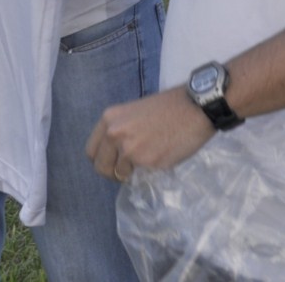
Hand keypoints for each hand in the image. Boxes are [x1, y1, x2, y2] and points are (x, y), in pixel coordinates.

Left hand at [85, 86, 213, 181]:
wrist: (193, 108)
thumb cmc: (167, 108)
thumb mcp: (133, 113)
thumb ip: (120, 131)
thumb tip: (115, 154)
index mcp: (109, 119)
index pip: (92, 150)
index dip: (102, 160)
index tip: (113, 163)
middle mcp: (114, 134)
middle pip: (100, 166)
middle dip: (112, 173)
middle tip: (127, 171)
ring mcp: (129, 149)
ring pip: (120, 174)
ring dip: (131, 174)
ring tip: (147, 162)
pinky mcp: (147, 161)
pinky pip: (141, 175)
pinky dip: (148, 172)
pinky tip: (160, 157)